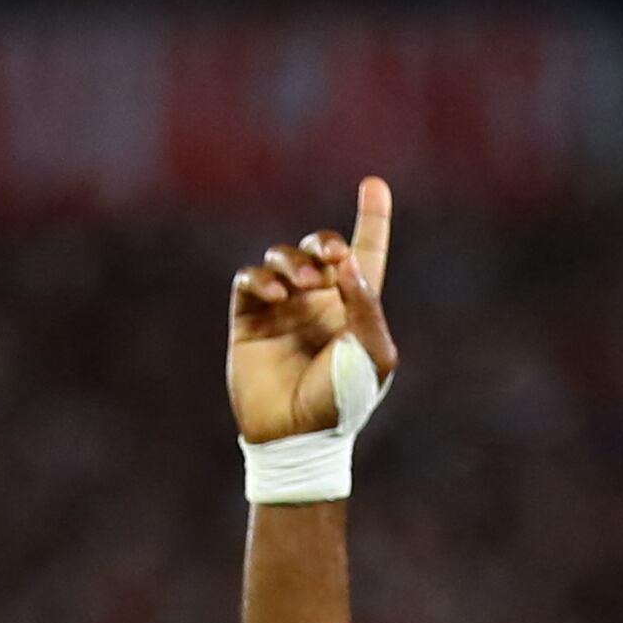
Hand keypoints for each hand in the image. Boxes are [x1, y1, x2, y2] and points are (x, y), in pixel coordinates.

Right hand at [227, 178, 398, 443]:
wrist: (297, 438)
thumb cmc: (343, 402)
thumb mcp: (371, 355)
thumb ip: (365, 305)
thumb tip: (345, 261)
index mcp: (356, 307)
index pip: (366, 252)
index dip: (372, 217)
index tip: (373, 184)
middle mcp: (319, 301)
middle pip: (320, 247)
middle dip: (323, 243)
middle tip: (330, 258)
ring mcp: (283, 308)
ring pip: (283, 257)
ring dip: (292, 261)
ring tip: (299, 286)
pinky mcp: (249, 320)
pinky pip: (249, 281)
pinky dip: (260, 278)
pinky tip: (274, 294)